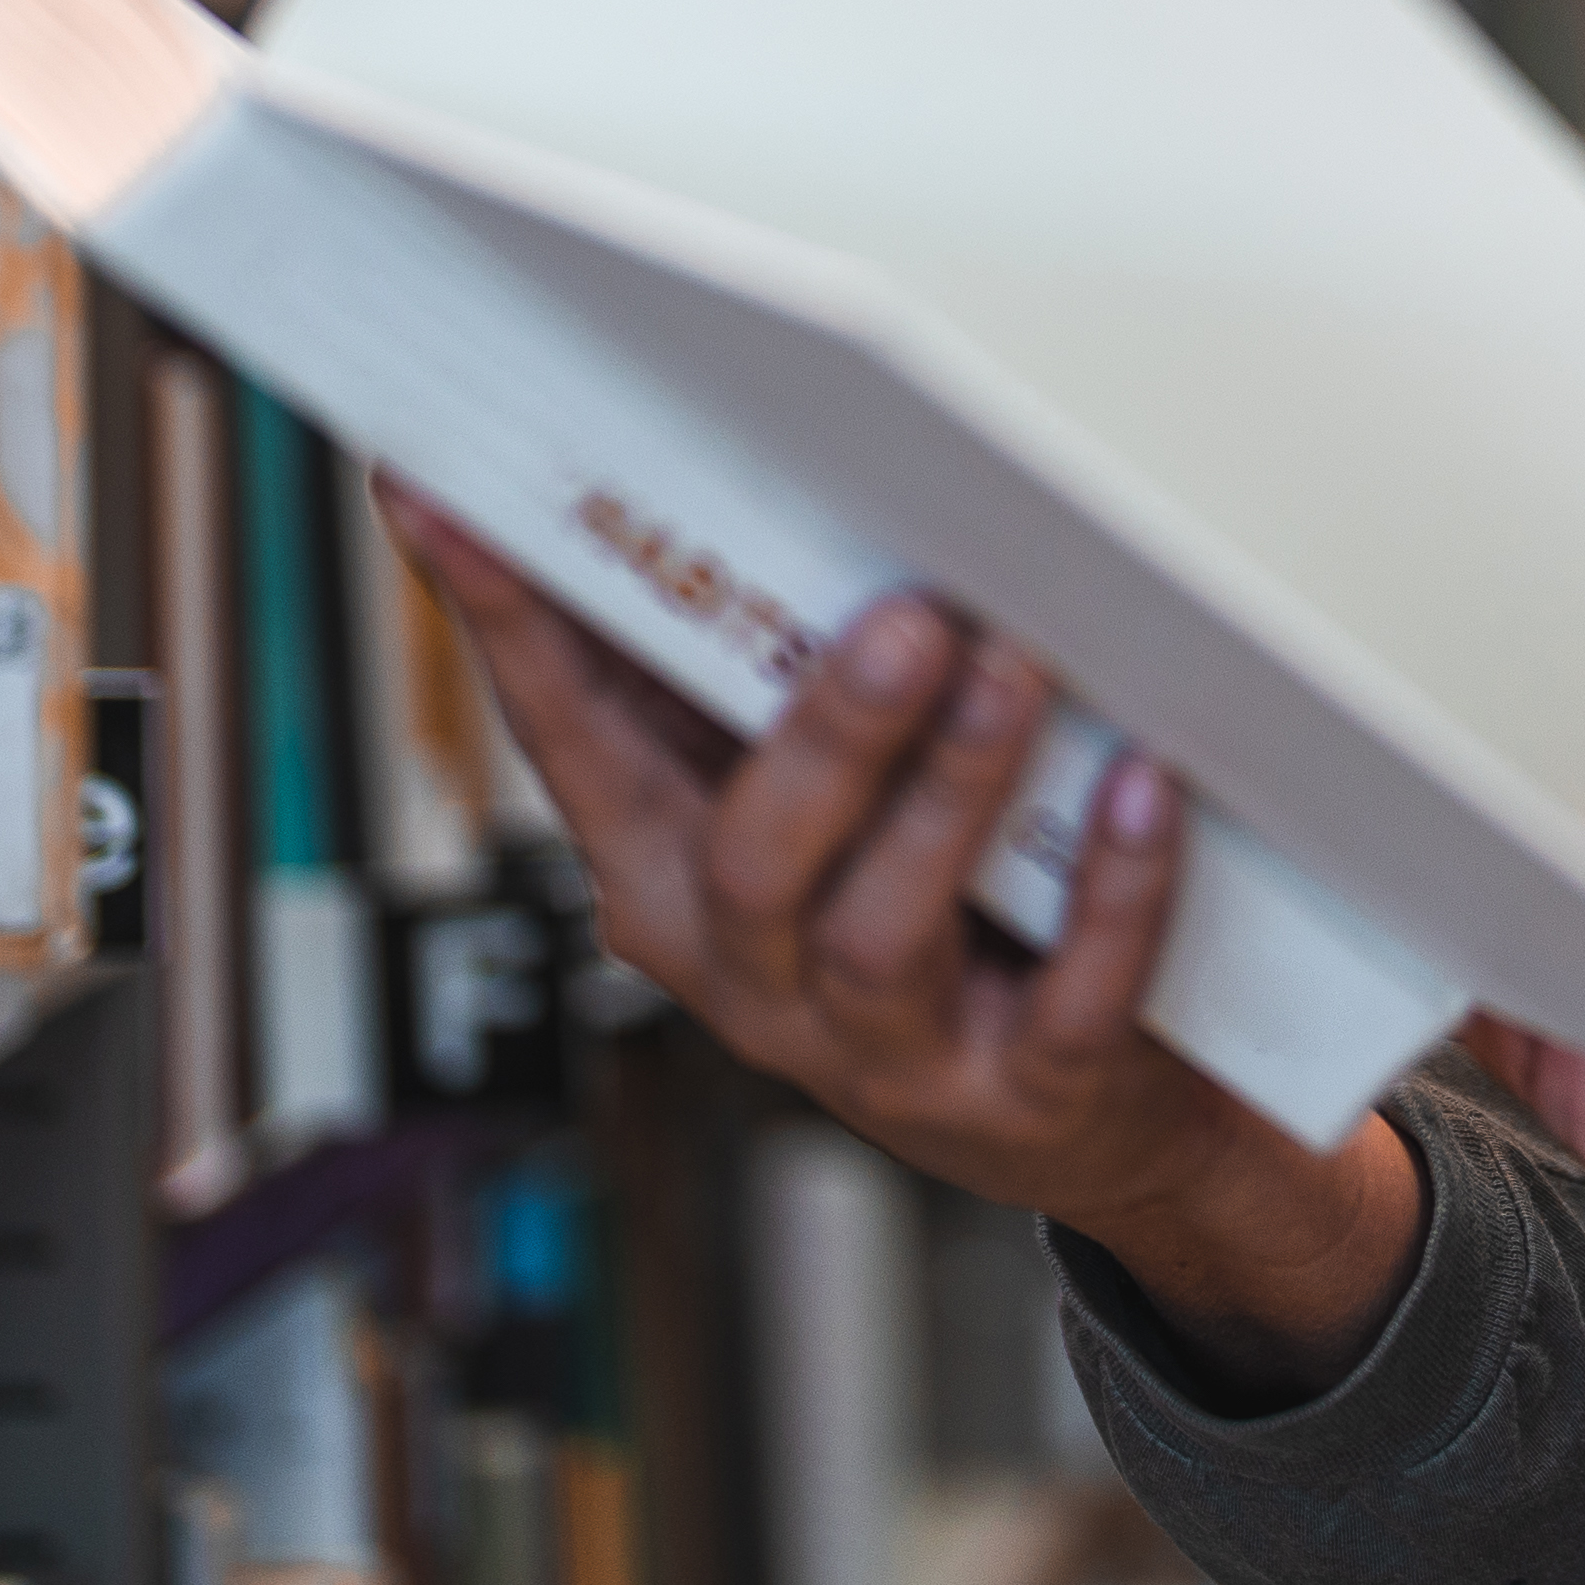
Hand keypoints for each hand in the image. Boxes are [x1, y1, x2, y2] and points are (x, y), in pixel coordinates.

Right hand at [390, 485, 1421, 1392]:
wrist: (1089, 1124)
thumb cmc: (937, 919)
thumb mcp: (820, 803)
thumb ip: (755, 673)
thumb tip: (719, 461)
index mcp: (675, 880)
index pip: (568, 738)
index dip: (508, 621)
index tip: (444, 496)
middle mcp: (757, 976)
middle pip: (750, 856)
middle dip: (824, 733)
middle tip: (904, 616)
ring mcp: (888, 1049)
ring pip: (882, 931)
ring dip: (951, 791)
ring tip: (1014, 669)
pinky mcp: (1024, 1097)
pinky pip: (1067, 1002)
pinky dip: (1111, 895)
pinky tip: (1141, 792)